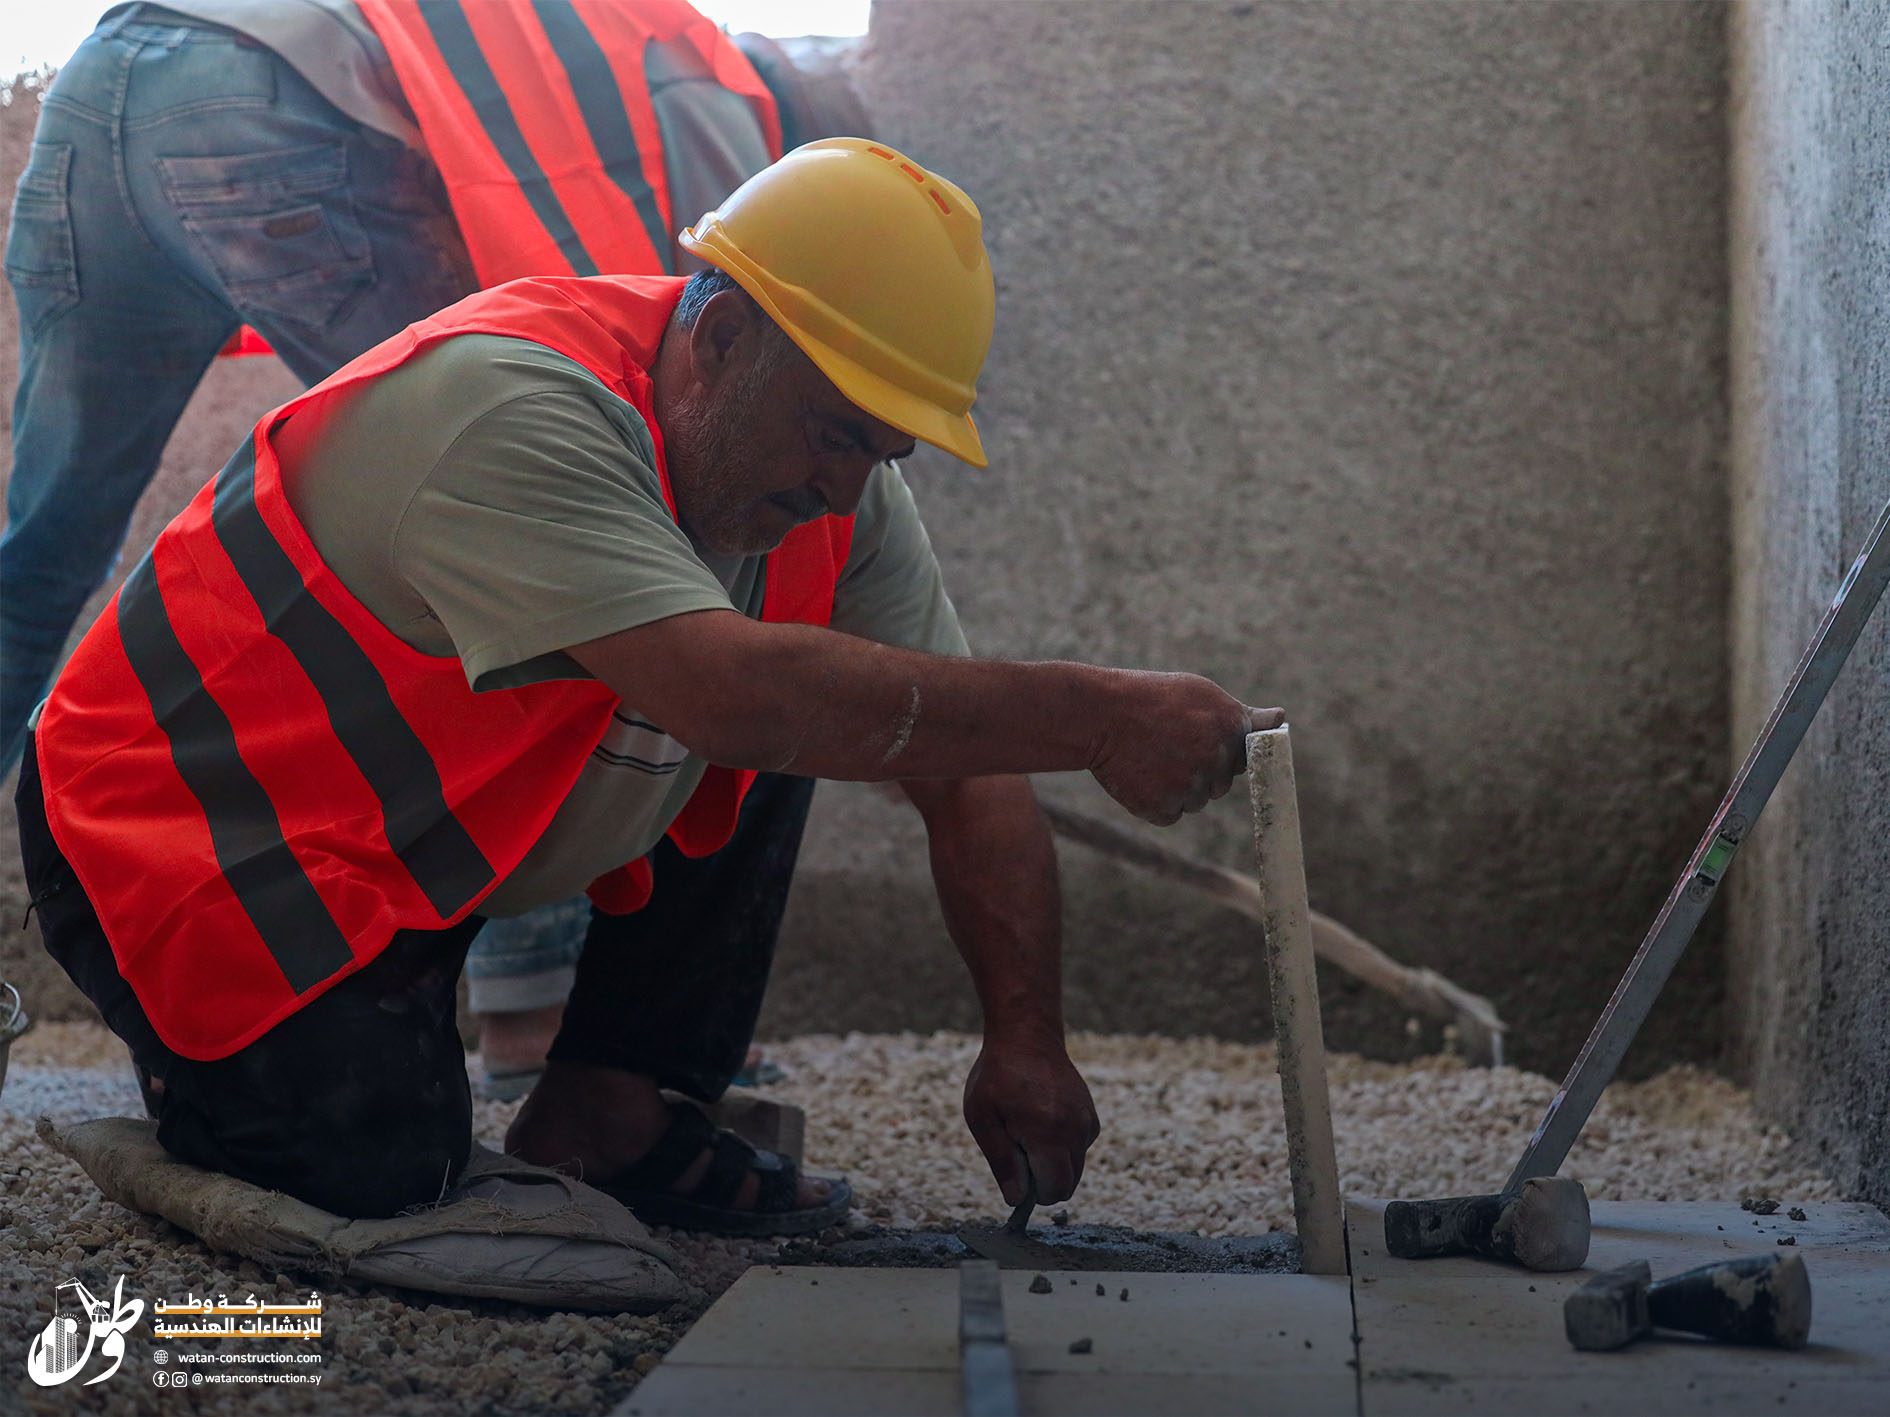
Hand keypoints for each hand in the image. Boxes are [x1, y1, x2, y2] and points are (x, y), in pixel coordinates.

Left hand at [963, 1034, 1099, 1205]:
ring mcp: (1087, 1122)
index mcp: (1048, 1132)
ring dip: (1052, 1163)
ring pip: (1074, 1169)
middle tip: (1017, 1148)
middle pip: (1068, 1185)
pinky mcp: (1091, 1116)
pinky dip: (1062, 1147)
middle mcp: (1076, 1129)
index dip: (1032, 1192)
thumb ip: (1002, 1161)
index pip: (1054, 1190)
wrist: (1026, 1036)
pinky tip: (1042, 1120)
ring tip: (1027, 1130)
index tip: (1015, 1171)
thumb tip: (1016, 1199)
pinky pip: (1079, 1150)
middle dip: (1043, 1180)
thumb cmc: (997, 1075)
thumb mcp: (982, 1118)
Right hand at [1091, 671, 1283, 824]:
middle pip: (1221, 782)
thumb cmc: (1151, 698)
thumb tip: (1280, 719)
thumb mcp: (1201, 693)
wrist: (1099, 714)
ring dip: (1178, 786)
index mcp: (1232, 728)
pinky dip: (1156, 800)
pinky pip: (1171, 813)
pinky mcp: (1165, 808)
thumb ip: (1242, 715)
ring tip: (1150, 755)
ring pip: (1196, 800)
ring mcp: (1191, 787)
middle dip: (1200, 769)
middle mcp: (1217, 760)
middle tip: (1167, 743)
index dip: (1224, 750)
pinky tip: (1140, 774)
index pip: (1247, 757)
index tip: (1204, 742)